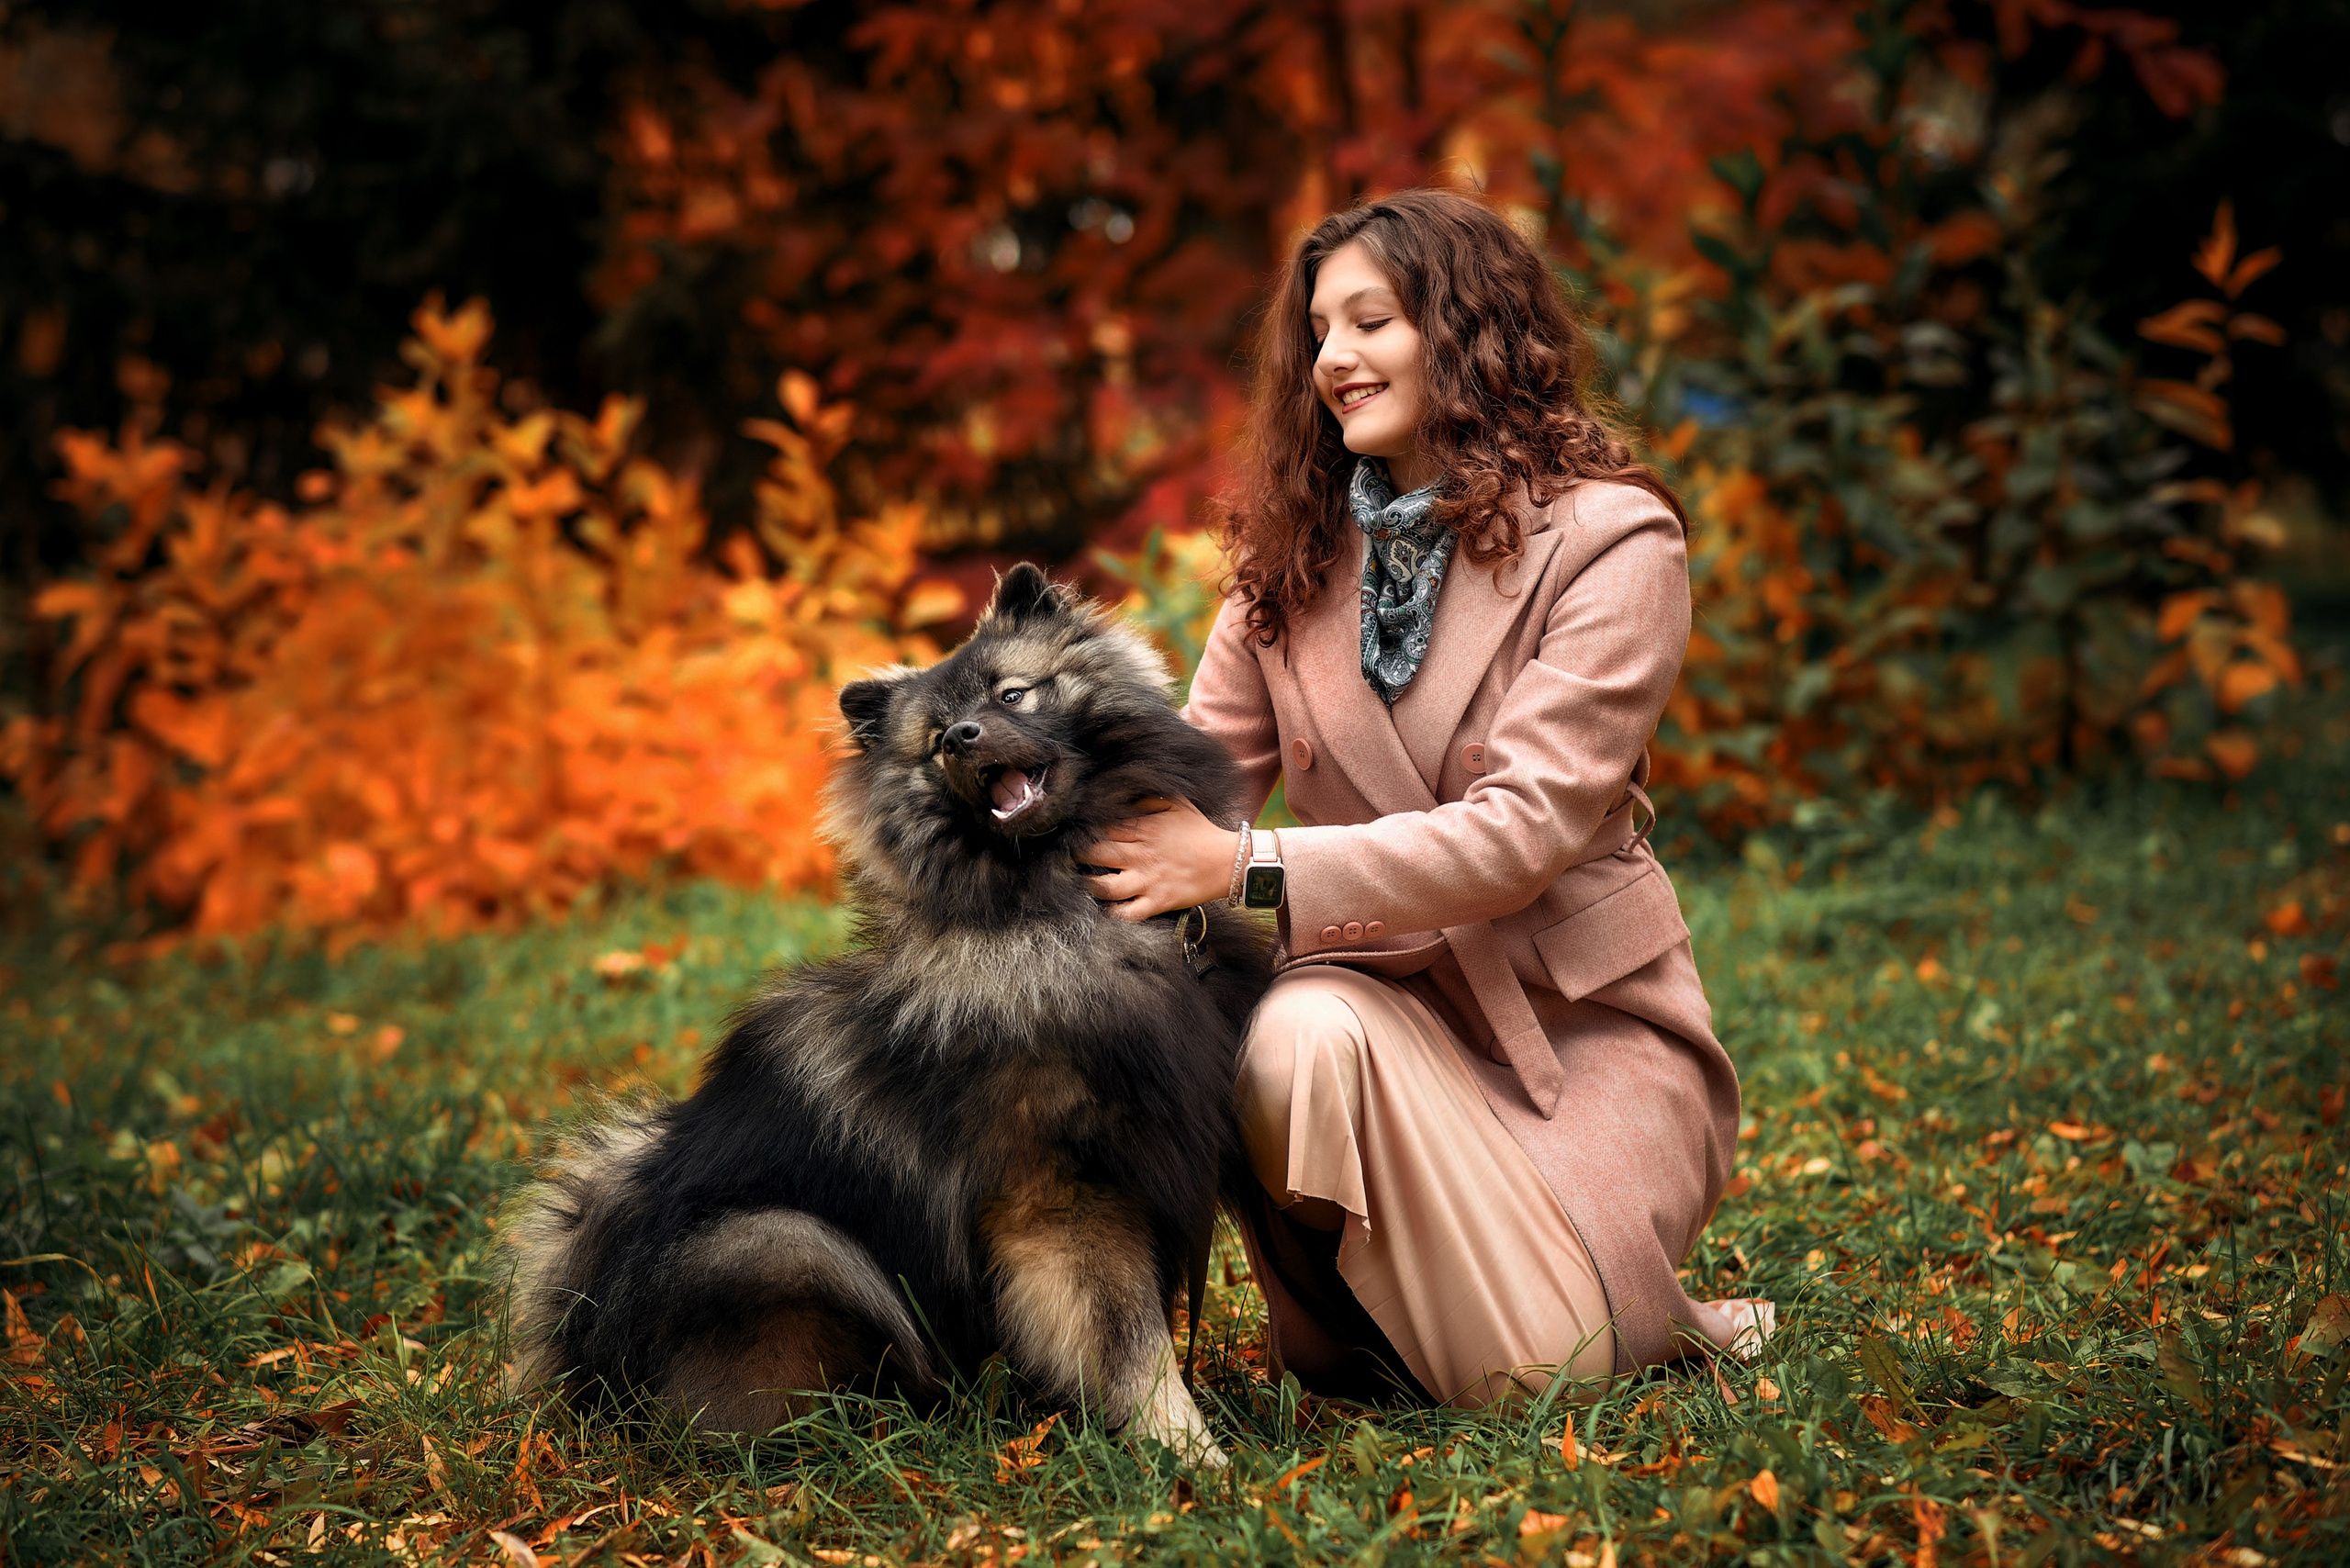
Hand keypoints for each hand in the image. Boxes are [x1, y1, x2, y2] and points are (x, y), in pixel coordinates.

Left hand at [1081, 797, 1242, 921]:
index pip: (1101, 828)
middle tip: (1066, 859)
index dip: (1083, 831)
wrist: (1228, 861)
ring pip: (1105, 887)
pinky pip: (1128, 913)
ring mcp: (1147, 880)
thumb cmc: (1201, 831)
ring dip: (1088, 885)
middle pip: (1096, 854)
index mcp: (1143, 829)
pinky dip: (1112, 914)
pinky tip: (1105, 909)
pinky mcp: (1157, 902)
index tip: (1073, 834)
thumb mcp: (1176, 803)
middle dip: (1077, 856)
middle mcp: (1141, 855)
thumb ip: (1146, 799)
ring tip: (1081, 883)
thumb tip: (1120, 796)